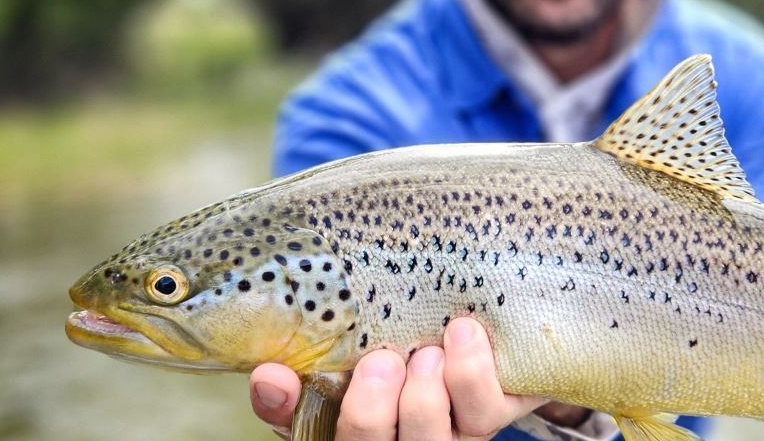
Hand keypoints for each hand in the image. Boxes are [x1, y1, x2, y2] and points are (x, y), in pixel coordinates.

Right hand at [249, 317, 549, 439]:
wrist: (486, 340)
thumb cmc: (407, 347)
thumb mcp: (356, 354)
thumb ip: (312, 363)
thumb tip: (270, 373)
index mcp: (352, 426)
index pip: (303, 425)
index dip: (281, 406)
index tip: (273, 375)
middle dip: (371, 410)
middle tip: (383, 362)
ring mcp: (448, 435)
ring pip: (429, 439)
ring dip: (426, 393)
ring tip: (429, 352)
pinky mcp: (493, 415)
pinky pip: (485, 410)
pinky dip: (471, 369)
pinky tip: (463, 334)